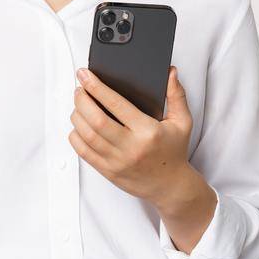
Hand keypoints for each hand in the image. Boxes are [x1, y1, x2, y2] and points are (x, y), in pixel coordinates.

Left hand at [68, 65, 195, 206]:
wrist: (170, 185)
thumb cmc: (174, 151)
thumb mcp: (182, 122)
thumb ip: (176, 95)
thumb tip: (170, 73)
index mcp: (148, 131)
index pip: (116, 104)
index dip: (97, 87)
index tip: (85, 75)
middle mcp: (130, 147)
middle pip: (95, 120)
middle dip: (82, 100)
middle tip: (79, 89)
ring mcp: (117, 161)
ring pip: (86, 135)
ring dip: (76, 116)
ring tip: (78, 105)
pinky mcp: (108, 171)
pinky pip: (83, 152)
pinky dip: (75, 136)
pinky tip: (78, 126)